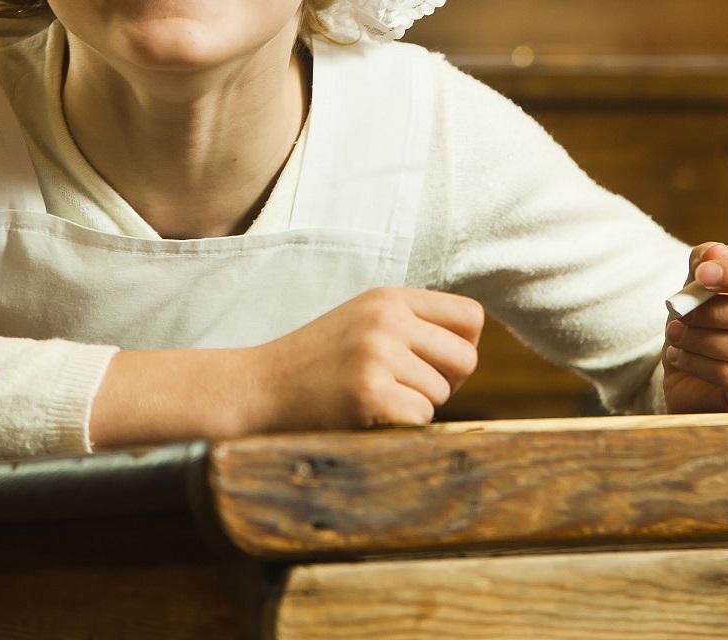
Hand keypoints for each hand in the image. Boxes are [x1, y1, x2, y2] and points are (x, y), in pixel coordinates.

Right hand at [242, 287, 483, 431]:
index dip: (462, 348)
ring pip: (441, 394)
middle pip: (466, 358)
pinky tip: (368, 418)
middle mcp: (387, 319)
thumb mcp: (363, 323)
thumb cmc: (316, 363)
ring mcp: (376, 354)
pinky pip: (421, 417)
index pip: (470, 317)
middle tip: (408, 392)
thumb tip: (470, 352)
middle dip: (447, 384)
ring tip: (375, 402)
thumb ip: (411, 326)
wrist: (257, 388)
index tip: (434, 366)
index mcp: (389, 298)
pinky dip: (401, 428)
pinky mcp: (368, 392)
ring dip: (415, 408)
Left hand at [662, 242, 727, 413]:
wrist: (697, 386)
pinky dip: (698, 363)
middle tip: (682, 310)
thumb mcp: (699, 293)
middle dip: (719, 310)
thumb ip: (705, 265)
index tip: (703, 274)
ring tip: (676, 334)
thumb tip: (717, 251)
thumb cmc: (707, 330)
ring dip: (704, 338)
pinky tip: (679, 356)